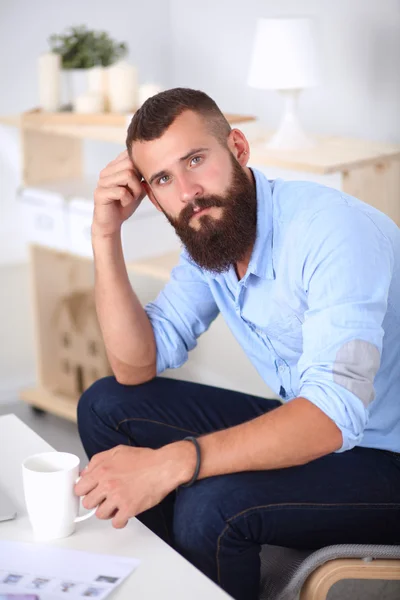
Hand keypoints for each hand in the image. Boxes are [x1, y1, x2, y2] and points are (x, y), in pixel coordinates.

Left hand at [74, 443, 195, 528]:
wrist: (164, 466)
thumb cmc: (145, 459)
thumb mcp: (118, 451)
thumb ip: (98, 460)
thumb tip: (86, 472)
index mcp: (102, 470)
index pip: (79, 488)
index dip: (84, 491)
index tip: (89, 492)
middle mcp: (107, 484)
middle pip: (87, 503)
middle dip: (95, 501)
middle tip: (104, 498)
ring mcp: (118, 498)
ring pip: (100, 515)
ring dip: (107, 511)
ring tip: (116, 505)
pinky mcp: (129, 509)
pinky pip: (116, 523)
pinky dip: (120, 520)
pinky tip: (124, 513)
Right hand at [92, 150, 145, 237]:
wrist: (112, 223)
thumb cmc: (124, 204)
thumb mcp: (138, 188)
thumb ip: (144, 177)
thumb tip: (154, 167)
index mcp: (114, 167)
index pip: (130, 154)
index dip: (140, 168)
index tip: (141, 181)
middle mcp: (106, 171)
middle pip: (131, 163)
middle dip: (139, 180)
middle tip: (136, 193)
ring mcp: (101, 181)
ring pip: (127, 175)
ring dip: (134, 190)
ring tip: (130, 198)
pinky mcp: (100, 193)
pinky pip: (122, 191)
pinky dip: (128, 200)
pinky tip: (124, 203)